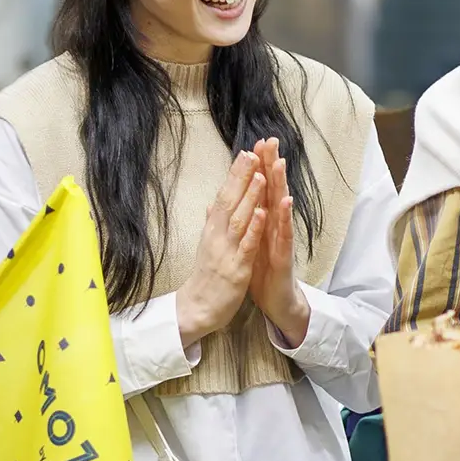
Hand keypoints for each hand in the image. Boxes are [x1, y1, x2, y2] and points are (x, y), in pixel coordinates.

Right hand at [177, 150, 266, 345]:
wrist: (197, 308)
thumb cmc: (206, 276)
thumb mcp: (207, 245)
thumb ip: (212, 223)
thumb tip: (213, 203)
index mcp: (213, 229)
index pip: (224, 196)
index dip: (235, 175)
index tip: (245, 153)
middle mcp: (217, 236)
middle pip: (230, 201)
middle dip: (242, 177)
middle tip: (253, 153)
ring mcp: (227, 251)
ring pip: (239, 219)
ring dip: (250, 197)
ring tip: (260, 175)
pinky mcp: (237, 268)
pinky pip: (246, 246)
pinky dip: (253, 228)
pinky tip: (262, 213)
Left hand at [244, 138, 309, 346]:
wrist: (276, 301)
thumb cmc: (263, 270)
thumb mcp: (251, 240)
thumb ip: (248, 218)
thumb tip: (239, 198)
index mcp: (264, 221)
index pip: (261, 188)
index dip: (259, 166)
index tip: (255, 142)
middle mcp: (275, 225)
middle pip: (273, 190)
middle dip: (272, 165)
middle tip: (271, 141)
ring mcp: (281, 239)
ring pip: (281, 208)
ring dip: (281, 185)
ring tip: (279, 163)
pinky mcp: (284, 255)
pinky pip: (284, 235)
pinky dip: (284, 219)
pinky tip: (285, 203)